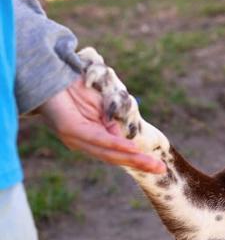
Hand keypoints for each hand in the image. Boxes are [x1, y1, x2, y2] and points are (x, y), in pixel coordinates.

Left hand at [38, 77, 165, 173]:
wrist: (49, 70)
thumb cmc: (73, 86)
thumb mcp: (100, 106)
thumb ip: (111, 122)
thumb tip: (121, 138)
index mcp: (89, 138)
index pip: (115, 154)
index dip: (135, 159)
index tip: (156, 164)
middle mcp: (81, 142)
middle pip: (114, 157)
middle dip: (139, 163)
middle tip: (160, 169)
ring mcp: (74, 138)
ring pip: (107, 152)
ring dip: (131, 158)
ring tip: (150, 163)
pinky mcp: (69, 129)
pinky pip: (97, 139)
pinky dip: (115, 144)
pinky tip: (130, 148)